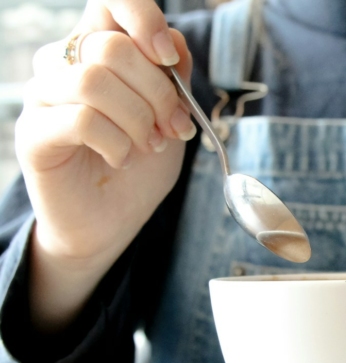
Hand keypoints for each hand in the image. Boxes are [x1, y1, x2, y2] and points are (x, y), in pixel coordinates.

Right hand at [14, 0, 194, 330]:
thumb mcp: (170, 120)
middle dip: (158, 93)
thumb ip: (173, 79)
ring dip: (138, 120)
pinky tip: (121, 159)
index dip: (142, 16)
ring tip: (148, 146)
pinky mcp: (34, 133)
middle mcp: (66, 65)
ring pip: (95, 80)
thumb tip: (173, 41)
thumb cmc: (139, 167)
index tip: (168, 57)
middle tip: (173, 128)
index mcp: (100, 52)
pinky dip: (117, 143)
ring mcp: (45, 97)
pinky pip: (82, 118)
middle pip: (113, 46)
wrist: (112, 221)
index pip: (110, 3)